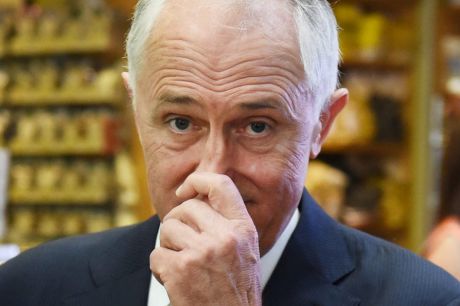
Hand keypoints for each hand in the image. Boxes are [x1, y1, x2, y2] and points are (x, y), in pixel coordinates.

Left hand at [150, 172, 261, 305]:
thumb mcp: (244, 251)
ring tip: (181, 264)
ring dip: (168, 246)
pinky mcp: (181, 269)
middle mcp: (225, 237)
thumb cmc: (235, 291)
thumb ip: (226, 224)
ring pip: (168, 228)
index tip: (185, 189)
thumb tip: (195, 199)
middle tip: (182, 243)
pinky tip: (175, 281)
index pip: (221, 185)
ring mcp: (203, 252)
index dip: (198, 180)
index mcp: (243, 229)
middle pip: (186, 207)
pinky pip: (156, 254)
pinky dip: (160, 268)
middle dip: (177, 222)